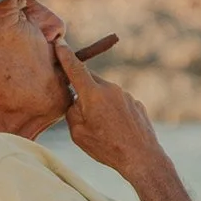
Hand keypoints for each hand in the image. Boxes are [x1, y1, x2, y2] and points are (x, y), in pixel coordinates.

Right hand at [52, 34, 161, 180]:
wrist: (141, 158)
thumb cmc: (107, 147)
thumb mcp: (78, 133)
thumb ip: (72, 111)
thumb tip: (76, 100)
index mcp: (93, 94)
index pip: (75, 68)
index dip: (65, 55)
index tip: (59, 43)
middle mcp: (110, 89)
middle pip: (90, 82)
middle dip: (84, 92)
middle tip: (84, 114)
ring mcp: (126, 95)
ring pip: (105, 94)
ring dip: (100, 106)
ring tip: (104, 130)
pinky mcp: (136, 104)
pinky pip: (119, 103)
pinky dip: (114, 113)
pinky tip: (118, 131)